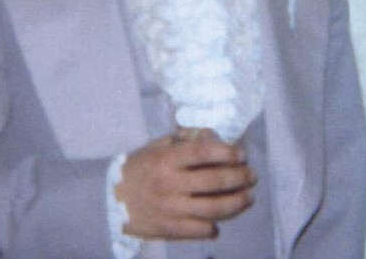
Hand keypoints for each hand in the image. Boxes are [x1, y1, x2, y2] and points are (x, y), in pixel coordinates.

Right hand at [115, 129, 255, 240]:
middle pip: (215, 181)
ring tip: (248, 197)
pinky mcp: (171, 229)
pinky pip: (201, 229)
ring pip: (214, 208)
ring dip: (237, 203)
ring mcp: (172, 208)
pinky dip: (215, 226)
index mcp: (167, 159)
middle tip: (252, 176)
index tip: (241, 154)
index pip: (203, 153)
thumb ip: (183, 140)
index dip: (226, 152)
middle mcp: (171, 183)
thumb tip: (211, 135)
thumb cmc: (139, 168)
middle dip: (240, 178)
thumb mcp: (156, 147)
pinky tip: (222, 221)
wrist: (113, 201)